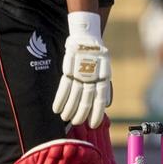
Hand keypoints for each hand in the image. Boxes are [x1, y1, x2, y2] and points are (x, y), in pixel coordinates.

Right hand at [52, 12, 110, 127]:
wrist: (88, 38)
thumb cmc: (97, 59)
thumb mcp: (106, 72)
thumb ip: (105, 88)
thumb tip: (106, 105)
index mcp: (104, 78)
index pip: (100, 100)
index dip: (96, 114)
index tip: (93, 125)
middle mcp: (93, 77)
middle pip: (86, 100)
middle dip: (81, 114)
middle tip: (76, 122)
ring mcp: (80, 73)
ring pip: (74, 96)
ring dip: (69, 110)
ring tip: (65, 119)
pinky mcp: (69, 69)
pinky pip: (63, 87)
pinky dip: (60, 99)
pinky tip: (56, 109)